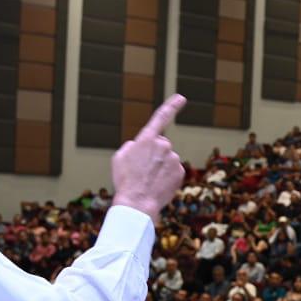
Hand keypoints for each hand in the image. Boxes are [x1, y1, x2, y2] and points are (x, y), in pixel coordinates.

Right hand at [111, 95, 186, 222]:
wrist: (137, 203)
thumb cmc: (125, 180)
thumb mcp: (119, 157)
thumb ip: (132, 146)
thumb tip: (141, 146)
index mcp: (147, 139)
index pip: (160, 118)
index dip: (172, 106)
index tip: (181, 98)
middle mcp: (163, 145)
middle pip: (161, 146)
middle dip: (154, 155)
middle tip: (142, 170)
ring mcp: (174, 159)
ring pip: (167, 160)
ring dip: (160, 167)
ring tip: (148, 180)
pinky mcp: (180, 172)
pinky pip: (173, 171)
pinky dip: (167, 177)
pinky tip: (157, 185)